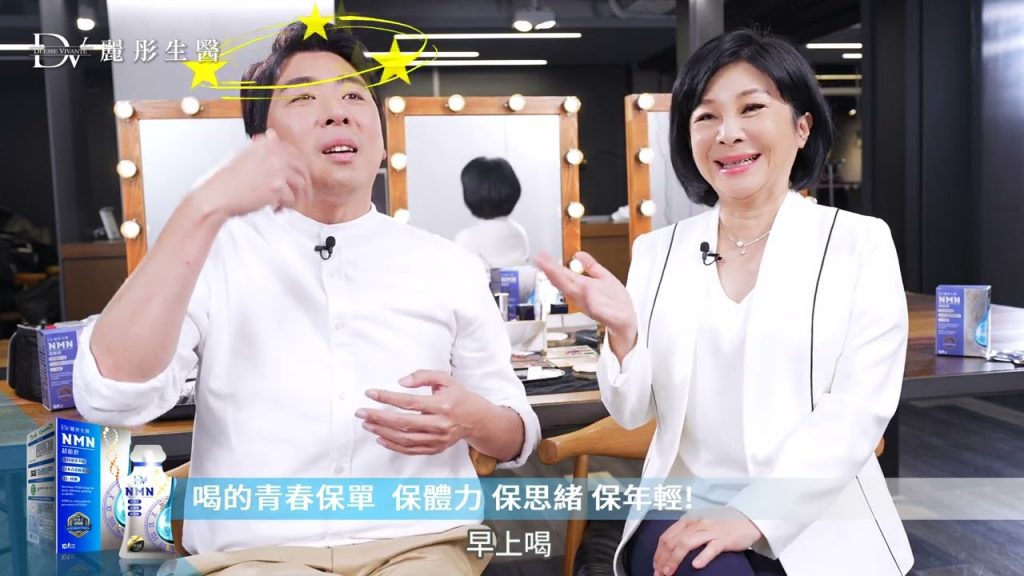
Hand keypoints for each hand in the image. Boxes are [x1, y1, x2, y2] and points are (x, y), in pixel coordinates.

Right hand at [192, 128, 311, 218]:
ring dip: (296, 196)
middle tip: (302, 195)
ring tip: (287, 204)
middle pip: (302, 168)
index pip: (295, 153)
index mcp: (267, 143)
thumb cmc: (228, 180)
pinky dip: (286, 207)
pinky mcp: (277, 187)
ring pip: (301, 184)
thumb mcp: (246, 154)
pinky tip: (276, 209)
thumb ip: (263, 146)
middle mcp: (274, 153)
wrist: (218, 196)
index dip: (299, 168)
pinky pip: (291, 199)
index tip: (299, 177)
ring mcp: (277, 169)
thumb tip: (273, 134)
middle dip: (304, 184)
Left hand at [356, 370, 490, 454]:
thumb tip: (400, 382)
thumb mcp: (446, 379)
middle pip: (403, 423)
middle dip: (378, 417)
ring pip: (404, 439)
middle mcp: (439, 424)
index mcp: (442, 405)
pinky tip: (381, 438)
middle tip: (361, 412)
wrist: (477, 420)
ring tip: (367, 424)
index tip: (371, 393)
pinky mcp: (435, 448)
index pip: (409, 402)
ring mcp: (437, 439)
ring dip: (382, 432)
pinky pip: (410, 450)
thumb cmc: (459, 397)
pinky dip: (393, 446)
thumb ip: (423, 376)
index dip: (387, 398)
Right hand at [534, 251, 637, 358]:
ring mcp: (594, 307)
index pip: (564, 275)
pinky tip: (586, 289)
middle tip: (540, 261)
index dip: (552, 266)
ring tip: (554, 272)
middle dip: (553, 272)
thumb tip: (578, 254)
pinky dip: (591, 301)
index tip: (541, 256)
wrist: (628, 322)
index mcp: (583, 288)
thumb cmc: (615, 303)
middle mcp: (584, 297)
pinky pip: (598, 309)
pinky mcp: (608, 316)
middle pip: (565, 283)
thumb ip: (591, 266)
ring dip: (566, 284)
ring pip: (577, 295)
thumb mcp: (603, 278)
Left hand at [652, 508, 762, 574]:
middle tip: (659, 573)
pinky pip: (711, 548)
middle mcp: (696, 524)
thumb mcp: (699, 525)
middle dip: (663, 559)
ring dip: (675, 559)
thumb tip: (669, 551)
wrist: (746, 520)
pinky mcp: (724, 539)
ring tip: (668, 572)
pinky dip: (702, 557)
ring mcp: (710, 530)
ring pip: (686, 543)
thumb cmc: (721, 525)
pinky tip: (696, 565)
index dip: (658, 553)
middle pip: (673, 541)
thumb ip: (686, 534)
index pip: (666, 537)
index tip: (655, 566)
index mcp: (688, 521)